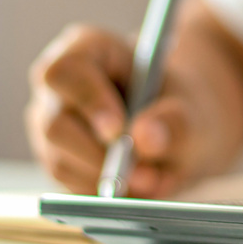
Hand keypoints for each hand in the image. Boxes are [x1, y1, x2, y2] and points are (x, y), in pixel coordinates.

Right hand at [25, 23, 205, 198]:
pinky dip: (104, 194)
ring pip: (61, 161)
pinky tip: (136, 187)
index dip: (88, 101)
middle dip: (100, 156)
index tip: (118, 130)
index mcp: (86, 49)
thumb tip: (143, 138)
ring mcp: (50, 125)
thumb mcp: (191, 108)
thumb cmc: (179, 106)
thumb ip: (174, 121)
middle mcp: (58, 88)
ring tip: (153, 181)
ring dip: (106, 180)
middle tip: (145, 175)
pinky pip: (69, 186)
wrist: (178, 132)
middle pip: (55, 124)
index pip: (67, 71)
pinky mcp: (57, 161)